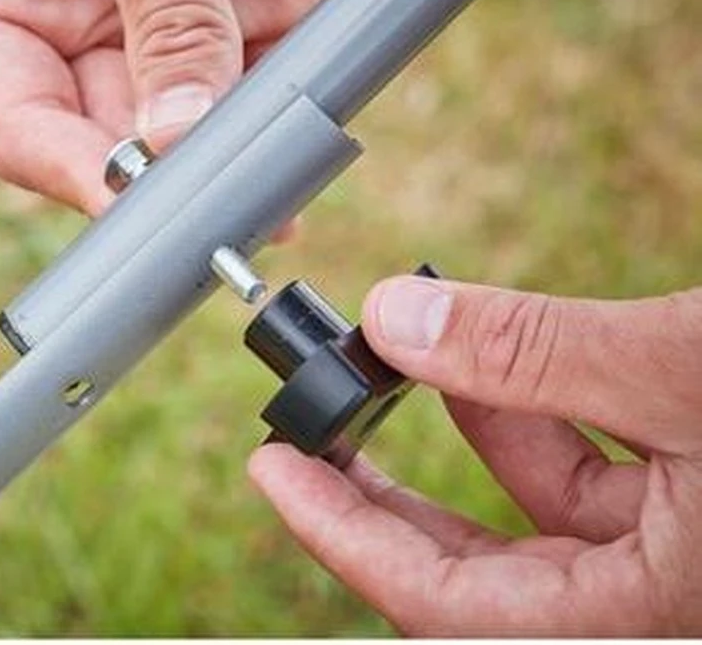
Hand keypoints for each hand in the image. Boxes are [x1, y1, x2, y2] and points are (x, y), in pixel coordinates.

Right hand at [0, 0, 366, 215]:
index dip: (68, 171)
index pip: (18, 119)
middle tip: (207, 214)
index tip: (130, 204)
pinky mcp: (250, 5)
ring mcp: (165, 16)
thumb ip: (162, 12)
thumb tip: (173, 136)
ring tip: (260, 202)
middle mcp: (78, 13)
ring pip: (184, 129)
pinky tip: (294, 156)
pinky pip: (256, 88)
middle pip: (104, 136)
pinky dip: (276, 125)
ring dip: (221, 168)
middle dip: (154, 178)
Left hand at [249, 276, 701, 634]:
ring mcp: (672, 562)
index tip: (272, 468)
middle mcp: (647, 605)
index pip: (436, 599)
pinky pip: (591, 485)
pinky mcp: (695, 517)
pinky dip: (536, 423)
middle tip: (306, 436)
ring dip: (467, 436)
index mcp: (638, 612)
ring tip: (399, 364)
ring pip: (536, 519)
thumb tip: (392, 318)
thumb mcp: (677, 375)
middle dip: (379, 498)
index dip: (337, 532)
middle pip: (470, 573)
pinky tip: (496, 367)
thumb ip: (533, 353)